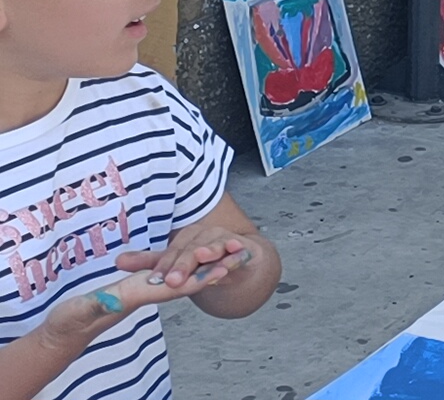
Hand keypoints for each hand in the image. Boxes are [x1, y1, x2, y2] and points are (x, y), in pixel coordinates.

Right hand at [41, 266, 228, 343]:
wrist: (65, 331)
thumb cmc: (69, 322)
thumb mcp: (77, 312)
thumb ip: (94, 306)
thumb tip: (110, 301)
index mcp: (134, 298)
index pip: (172, 290)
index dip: (196, 279)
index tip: (221, 269)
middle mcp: (145, 294)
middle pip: (186, 282)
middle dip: (212, 268)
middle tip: (240, 254)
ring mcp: (144, 291)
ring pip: (183, 278)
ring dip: (208, 264)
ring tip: (235, 251)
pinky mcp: (138, 287)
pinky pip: (171, 274)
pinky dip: (190, 264)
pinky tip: (205, 255)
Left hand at [116, 227, 256, 290]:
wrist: (242, 259)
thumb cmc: (207, 260)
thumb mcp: (179, 263)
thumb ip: (152, 263)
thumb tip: (118, 261)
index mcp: (187, 238)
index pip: (172, 252)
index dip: (164, 266)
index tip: (154, 280)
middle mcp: (206, 235)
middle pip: (192, 249)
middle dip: (183, 264)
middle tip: (173, 280)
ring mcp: (226, 240)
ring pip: (216, 246)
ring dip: (210, 251)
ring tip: (203, 256)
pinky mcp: (246, 249)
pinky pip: (242, 251)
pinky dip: (239, 251)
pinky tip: (236, 252)